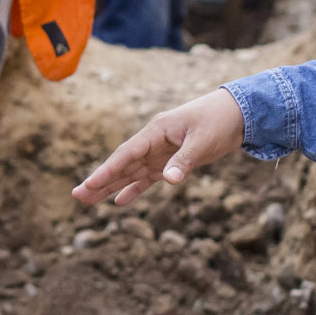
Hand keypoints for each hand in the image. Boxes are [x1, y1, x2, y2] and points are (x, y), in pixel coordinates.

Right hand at [73, 88, 246, 206]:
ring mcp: (159, 152)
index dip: (107, 171)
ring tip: (88, 200)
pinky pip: (147, 178)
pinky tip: (119, 201)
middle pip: (121, 165)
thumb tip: (169, 180)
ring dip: (111, 186)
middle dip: (99, 181)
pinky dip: (134, 189)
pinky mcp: (170, 162)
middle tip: (77, 196)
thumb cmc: (218, 121)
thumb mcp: (202, 141)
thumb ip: (184, 160)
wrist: (238, 113)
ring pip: (130, 173)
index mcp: (155, 131)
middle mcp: (152, 142)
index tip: (89, 185)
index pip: (126, 154)